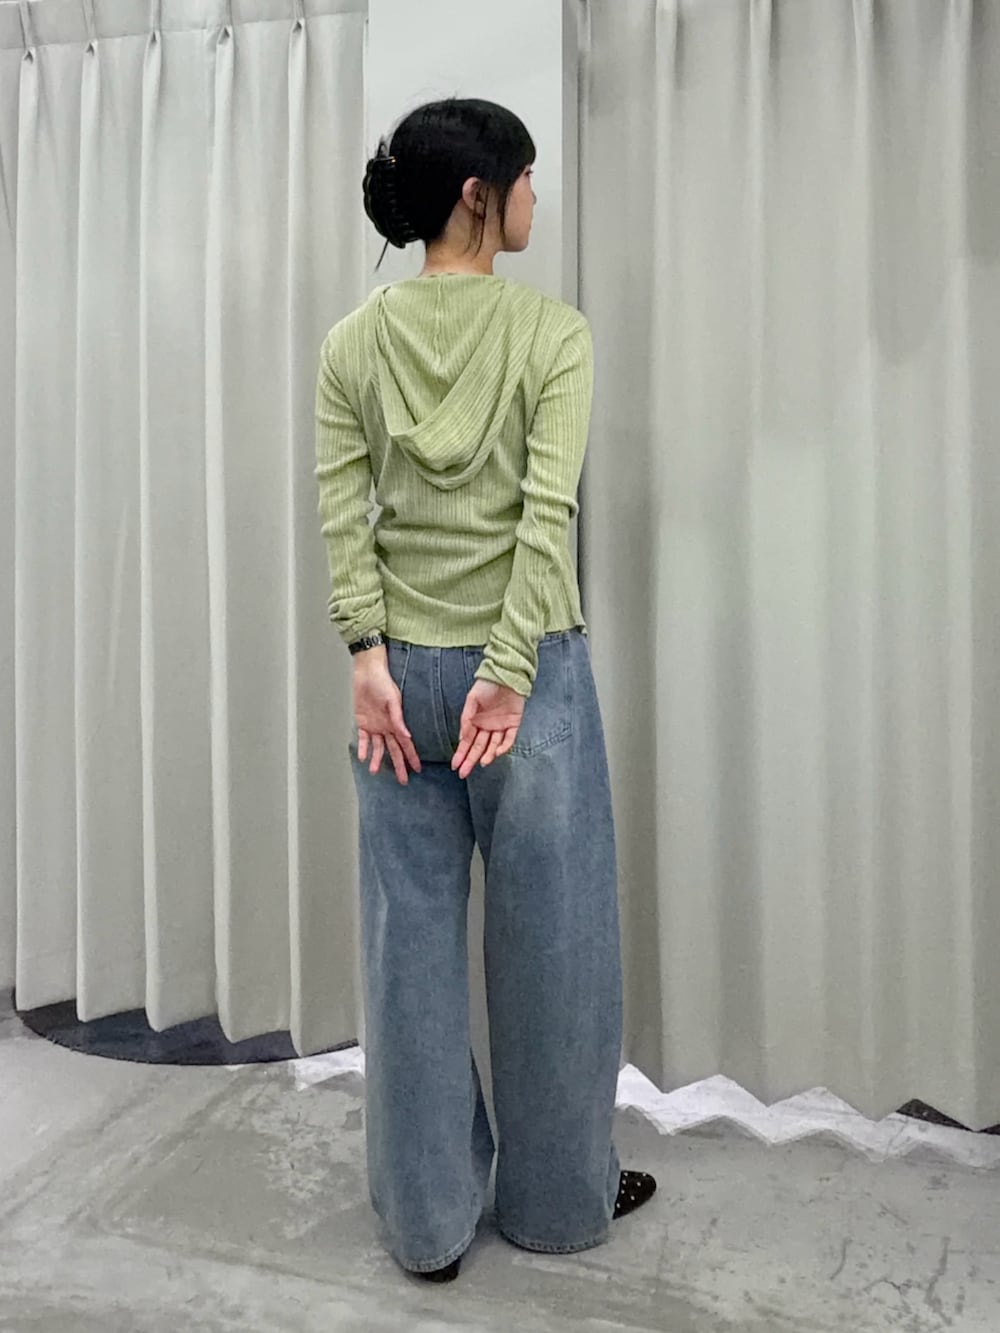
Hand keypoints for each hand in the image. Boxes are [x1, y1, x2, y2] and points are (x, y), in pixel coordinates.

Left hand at [353, 648, 420, 784]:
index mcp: (396, 722)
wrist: (367, 672)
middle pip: (394, 750)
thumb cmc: (383, 682)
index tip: (417, 769)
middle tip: (404, 780)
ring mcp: (375, 726)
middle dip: (399, 765)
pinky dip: (363, 748)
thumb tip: (406, 735)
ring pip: (378, 748)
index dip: (412, 757)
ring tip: (375, 771)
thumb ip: (398, 719)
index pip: (406, 744)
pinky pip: (364, 739)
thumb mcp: (392, 700)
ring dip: (377, 759)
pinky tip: (363, 758)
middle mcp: (387, 727)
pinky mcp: (363, 722)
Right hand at [451, 679, 525, 779]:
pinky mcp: (513, 724)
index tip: (455, 765)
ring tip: (482, 763)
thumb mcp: (472, 700)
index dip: (461, 754)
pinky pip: (509, 738)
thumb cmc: (487, 685)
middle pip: (478, 747)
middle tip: (464, 773)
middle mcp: (487, 726)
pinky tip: (497, 752)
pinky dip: (503, 746)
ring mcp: (500, 726)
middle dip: (470, 760)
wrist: (506, 675)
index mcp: (475, 721)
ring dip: (488, 755)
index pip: (467, 742)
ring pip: (493, 745)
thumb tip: (463, 738)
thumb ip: (466, 719)